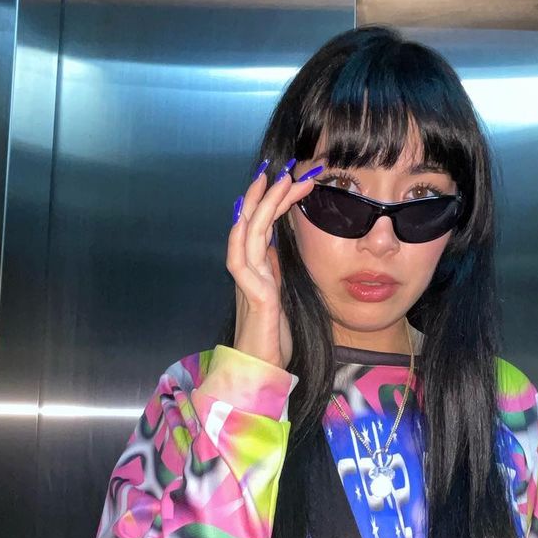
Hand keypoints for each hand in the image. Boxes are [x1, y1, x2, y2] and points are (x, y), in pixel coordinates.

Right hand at [227, 159, 321, 369]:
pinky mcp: (252, 297)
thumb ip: (277, 273)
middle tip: (288, 167)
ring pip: (248, 234)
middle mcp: (250, 271)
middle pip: (255, 222)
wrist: (262, 371)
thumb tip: (276, 247)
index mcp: (260, 270)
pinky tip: (248, 218)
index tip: (295, 179)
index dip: (277, 202)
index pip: (267, 226)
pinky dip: (243, 238)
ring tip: (277, 179)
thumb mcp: (282, 298)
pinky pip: (241, 261)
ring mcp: (248, 282)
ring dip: (261, 205)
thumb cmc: (273, 340)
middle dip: (271, 193)